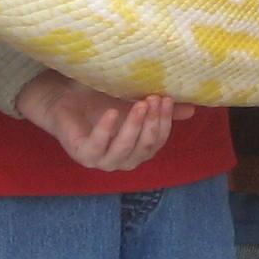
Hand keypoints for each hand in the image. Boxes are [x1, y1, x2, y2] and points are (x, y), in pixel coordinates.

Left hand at [17, 73, 191, 172]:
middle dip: (152, 124)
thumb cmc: (101, 100)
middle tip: (154, 99)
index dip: (164, 122)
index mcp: (137, 150)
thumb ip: (159, 108)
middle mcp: (122, 160)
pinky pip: (98, 146)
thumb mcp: (133, 100)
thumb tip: (192, 109)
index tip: (166, 98)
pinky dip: (106, 130)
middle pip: (144, 148)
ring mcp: (102, 160)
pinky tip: (112, 113)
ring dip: (134, 127)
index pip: (157, 141)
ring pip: (125, 150)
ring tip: (139, 104)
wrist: (66, 98)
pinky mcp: (83, 155)